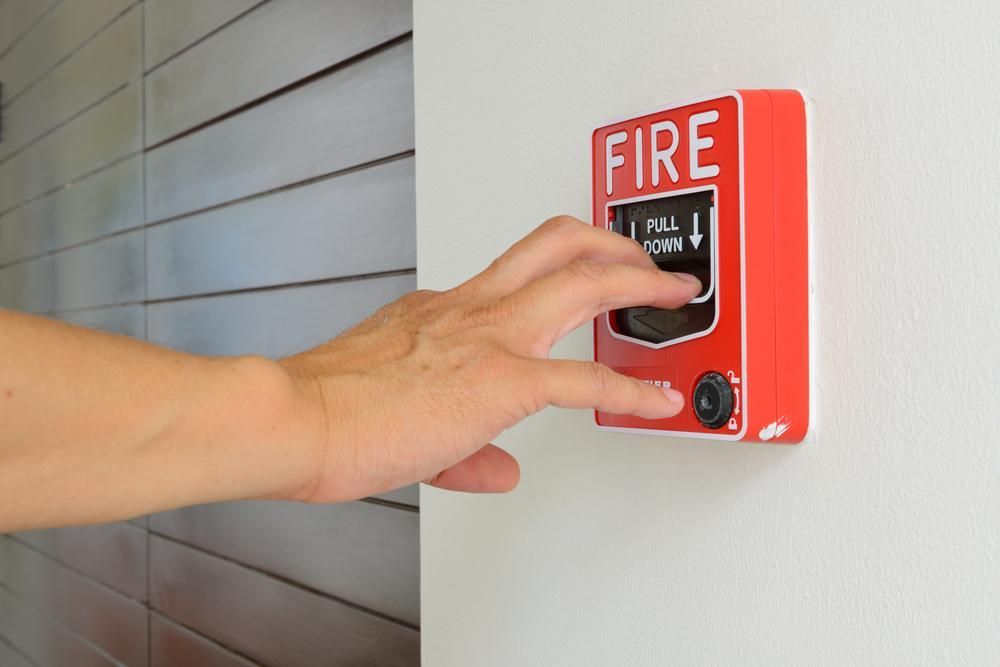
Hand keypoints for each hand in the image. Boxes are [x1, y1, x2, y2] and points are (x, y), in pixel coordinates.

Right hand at [278, 216, 700, 501]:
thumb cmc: (325, 413)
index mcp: (441, 310)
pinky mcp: (502, 381)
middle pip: (558, 244)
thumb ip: (462, 449)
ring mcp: (488, 336)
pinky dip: (633, 390)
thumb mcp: (399, 419)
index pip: (513, 276)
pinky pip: (587, 380)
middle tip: (648, 261)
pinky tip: (658, 402)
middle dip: (614, 246)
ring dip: (638, 282)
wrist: (294, 418)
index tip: (574, 289)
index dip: (554, 279)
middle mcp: (470, 308)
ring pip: (581, 279)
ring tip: (674, 293)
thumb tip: (502, 471)